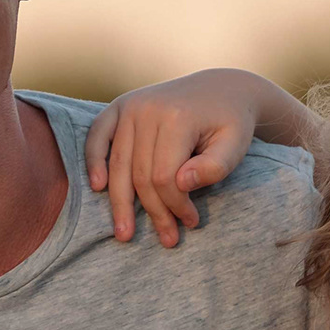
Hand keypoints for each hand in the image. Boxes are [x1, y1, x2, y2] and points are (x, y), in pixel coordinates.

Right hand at [79, 67, 279, 245]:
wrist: (221, 89)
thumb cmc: (231, 123)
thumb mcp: (236, 145)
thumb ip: (215, 167)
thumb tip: (181, 184)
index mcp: (177, 117)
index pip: (164, 176)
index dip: (175, 205)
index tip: (191, 221)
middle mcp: (148, 109)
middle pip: (140, 174)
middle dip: (153, 211)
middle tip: (167, 239)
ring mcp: (130, 106)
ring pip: (118, 164)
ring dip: (120, 202)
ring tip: (124, 233)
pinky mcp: (120, 106)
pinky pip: (97, 136)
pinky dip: (93, 161)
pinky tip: (97, 187)